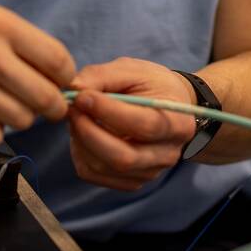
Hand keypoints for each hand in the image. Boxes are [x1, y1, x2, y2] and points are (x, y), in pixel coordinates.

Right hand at [0, 0, 74, 146]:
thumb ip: (21, 38)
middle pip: (45, 97)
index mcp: (1, 25)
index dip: (66, 78)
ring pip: (21, 120)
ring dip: (20, 117)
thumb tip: (59, 72)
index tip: (59, 83)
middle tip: (44, 106)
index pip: (58, 61)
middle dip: (52, 106)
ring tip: (5, 105)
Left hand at [67, 57, 197, 191]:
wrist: (167, 107)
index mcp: (177, 123)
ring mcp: (148, 172)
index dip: (109, 112)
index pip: (145, 125)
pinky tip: (82, 132)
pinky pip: (94, 175)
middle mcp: (167, 154)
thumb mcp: (133, 70)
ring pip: (103, 168)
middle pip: (123, 157)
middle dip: (88, 132)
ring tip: (76, 115)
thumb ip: (103, 76)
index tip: (82, 95)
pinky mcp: (129, 181)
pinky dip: (79, 153)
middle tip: (72, 107)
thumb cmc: (151, 85)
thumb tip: (73, 88)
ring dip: (80, 140)